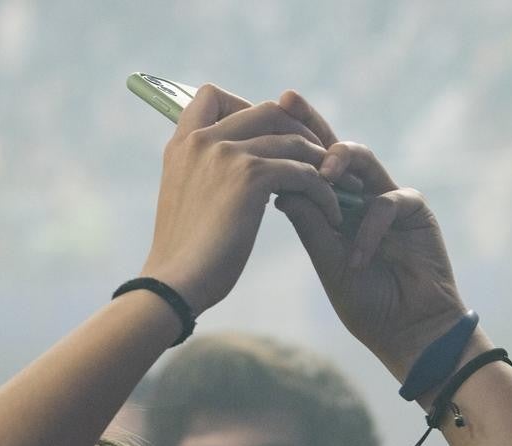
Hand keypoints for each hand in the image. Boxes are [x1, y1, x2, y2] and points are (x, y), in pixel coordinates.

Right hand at [140, 85, 341, 314]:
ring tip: (338, 189)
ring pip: (294, 141)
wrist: (174, 284)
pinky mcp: (251, 176)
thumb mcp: (185, 199)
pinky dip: (325, 193)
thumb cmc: (182, 256)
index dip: (247, 105)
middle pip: (269, 110)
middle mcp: (204, 139)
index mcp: (183, 143)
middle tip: (321, 160)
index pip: (213, 95)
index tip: (269, 135)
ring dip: (323, 164)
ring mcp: (227, 154)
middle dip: (302, 132)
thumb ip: (203, 172)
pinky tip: (332, 215)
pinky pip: (305, 171)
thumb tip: (235, 165)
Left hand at [272, 91, 467, 381]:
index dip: (286, 143)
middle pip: (335, 147)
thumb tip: (277, 186)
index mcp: (333, 207)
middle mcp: (359, 195)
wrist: (407, 332)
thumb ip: (309, 223)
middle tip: (285, 101)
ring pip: (364, 160)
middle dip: (311, 122)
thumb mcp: (327, 261)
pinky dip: (370, 227)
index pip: (307, 164)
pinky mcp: (416, 210)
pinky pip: (389, 203)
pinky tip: (356, 256)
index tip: (255, 126)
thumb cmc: (366, 304)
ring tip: (321, 173)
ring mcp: (388, 199)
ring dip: (340, 160)